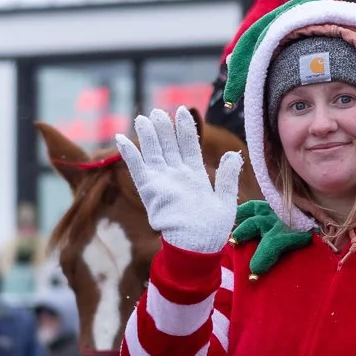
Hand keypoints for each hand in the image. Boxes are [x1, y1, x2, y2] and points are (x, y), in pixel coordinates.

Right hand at [114, 107, 240, 254]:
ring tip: (142, 118)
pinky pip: (137, 168)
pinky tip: (122, 138)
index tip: (184, 110)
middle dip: (164, 128)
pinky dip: (129, 153)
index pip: (189, 146)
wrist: (195, 245)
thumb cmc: (212, 228)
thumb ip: (228, 177)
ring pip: (153, 152)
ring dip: (147, 135)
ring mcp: (162, 181)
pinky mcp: (149, 189)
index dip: (186, 128)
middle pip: (169, 145)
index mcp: (195, 176)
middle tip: (158, 111)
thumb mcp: (226, 200)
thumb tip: (234, 154)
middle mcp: (177, 175)